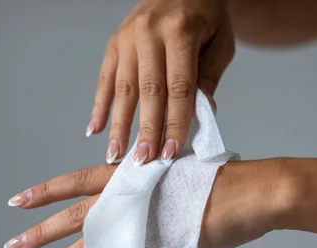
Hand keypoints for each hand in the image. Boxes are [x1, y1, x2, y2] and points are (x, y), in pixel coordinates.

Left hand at [4, 160, 288, 247]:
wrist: (251, 193)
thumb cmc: (222, 181)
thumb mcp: (176, 178)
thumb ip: (149, 192)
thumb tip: (134, 207)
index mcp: (131, 174)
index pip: (76, 181)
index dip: (45, 191)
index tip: (19, 201)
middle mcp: (128, 197)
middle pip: (72, 216)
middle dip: (39, 232)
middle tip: (12, 244)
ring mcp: (140, 224)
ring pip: (87, 245)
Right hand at [86, 0, 234, 165]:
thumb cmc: (206, 16)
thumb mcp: (221, 42)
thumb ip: (209, 77)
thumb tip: (199, 115)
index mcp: (181, 32)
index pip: (179, 87)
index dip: (175, 122)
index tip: (172, 151)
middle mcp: (150, 33)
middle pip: (148, 91)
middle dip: (146, 130)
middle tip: (143, 161)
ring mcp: (128, 37)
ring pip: (123, 89)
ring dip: (119, 125)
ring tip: (115, 155)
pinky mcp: (114, 42)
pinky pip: (105, 78)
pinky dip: (99, 106)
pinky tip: (95, 130)